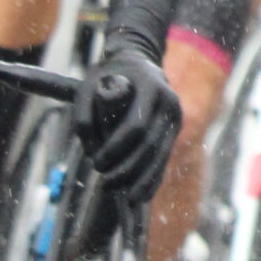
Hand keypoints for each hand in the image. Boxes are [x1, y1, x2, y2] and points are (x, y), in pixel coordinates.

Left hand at [79, 47, 180, 204]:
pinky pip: (165, 156)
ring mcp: (176, 116)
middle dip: (129, 169)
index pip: (136, 127)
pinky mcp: (174, 128)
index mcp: (151, 88)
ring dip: (144, 180)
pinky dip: (154, 177)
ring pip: (162, 155)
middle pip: (151, 145)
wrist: (138, 60)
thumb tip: (92, 152)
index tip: (96, 163)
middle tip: (107, 185)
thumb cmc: (108, 74)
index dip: (116, 149)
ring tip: (128, 199)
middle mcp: (170, 103)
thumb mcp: (88, 85)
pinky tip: (144, 194)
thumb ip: (84, 117)